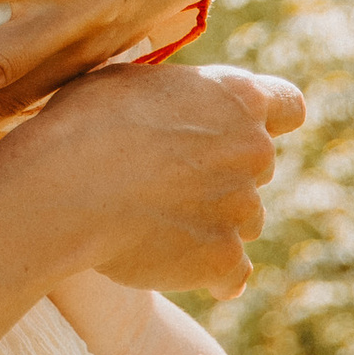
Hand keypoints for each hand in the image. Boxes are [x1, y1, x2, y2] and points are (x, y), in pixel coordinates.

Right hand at [0, 59, 303, 299]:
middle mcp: (253, 149)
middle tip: (168, 178)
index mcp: (236, 96)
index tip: (238, 131)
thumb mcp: (133, 81)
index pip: (289, 106)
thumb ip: (176, 96)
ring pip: (243, 219)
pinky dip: (211, 273)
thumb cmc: (85, 122)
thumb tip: (174, 108)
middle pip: (257, 167)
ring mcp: (243, 207)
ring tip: (154, 219)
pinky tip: (176, 264)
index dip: (269, 120)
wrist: (64, 186)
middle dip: (224, 173)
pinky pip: (232, 273)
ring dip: (212, 221)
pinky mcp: (223, 257)